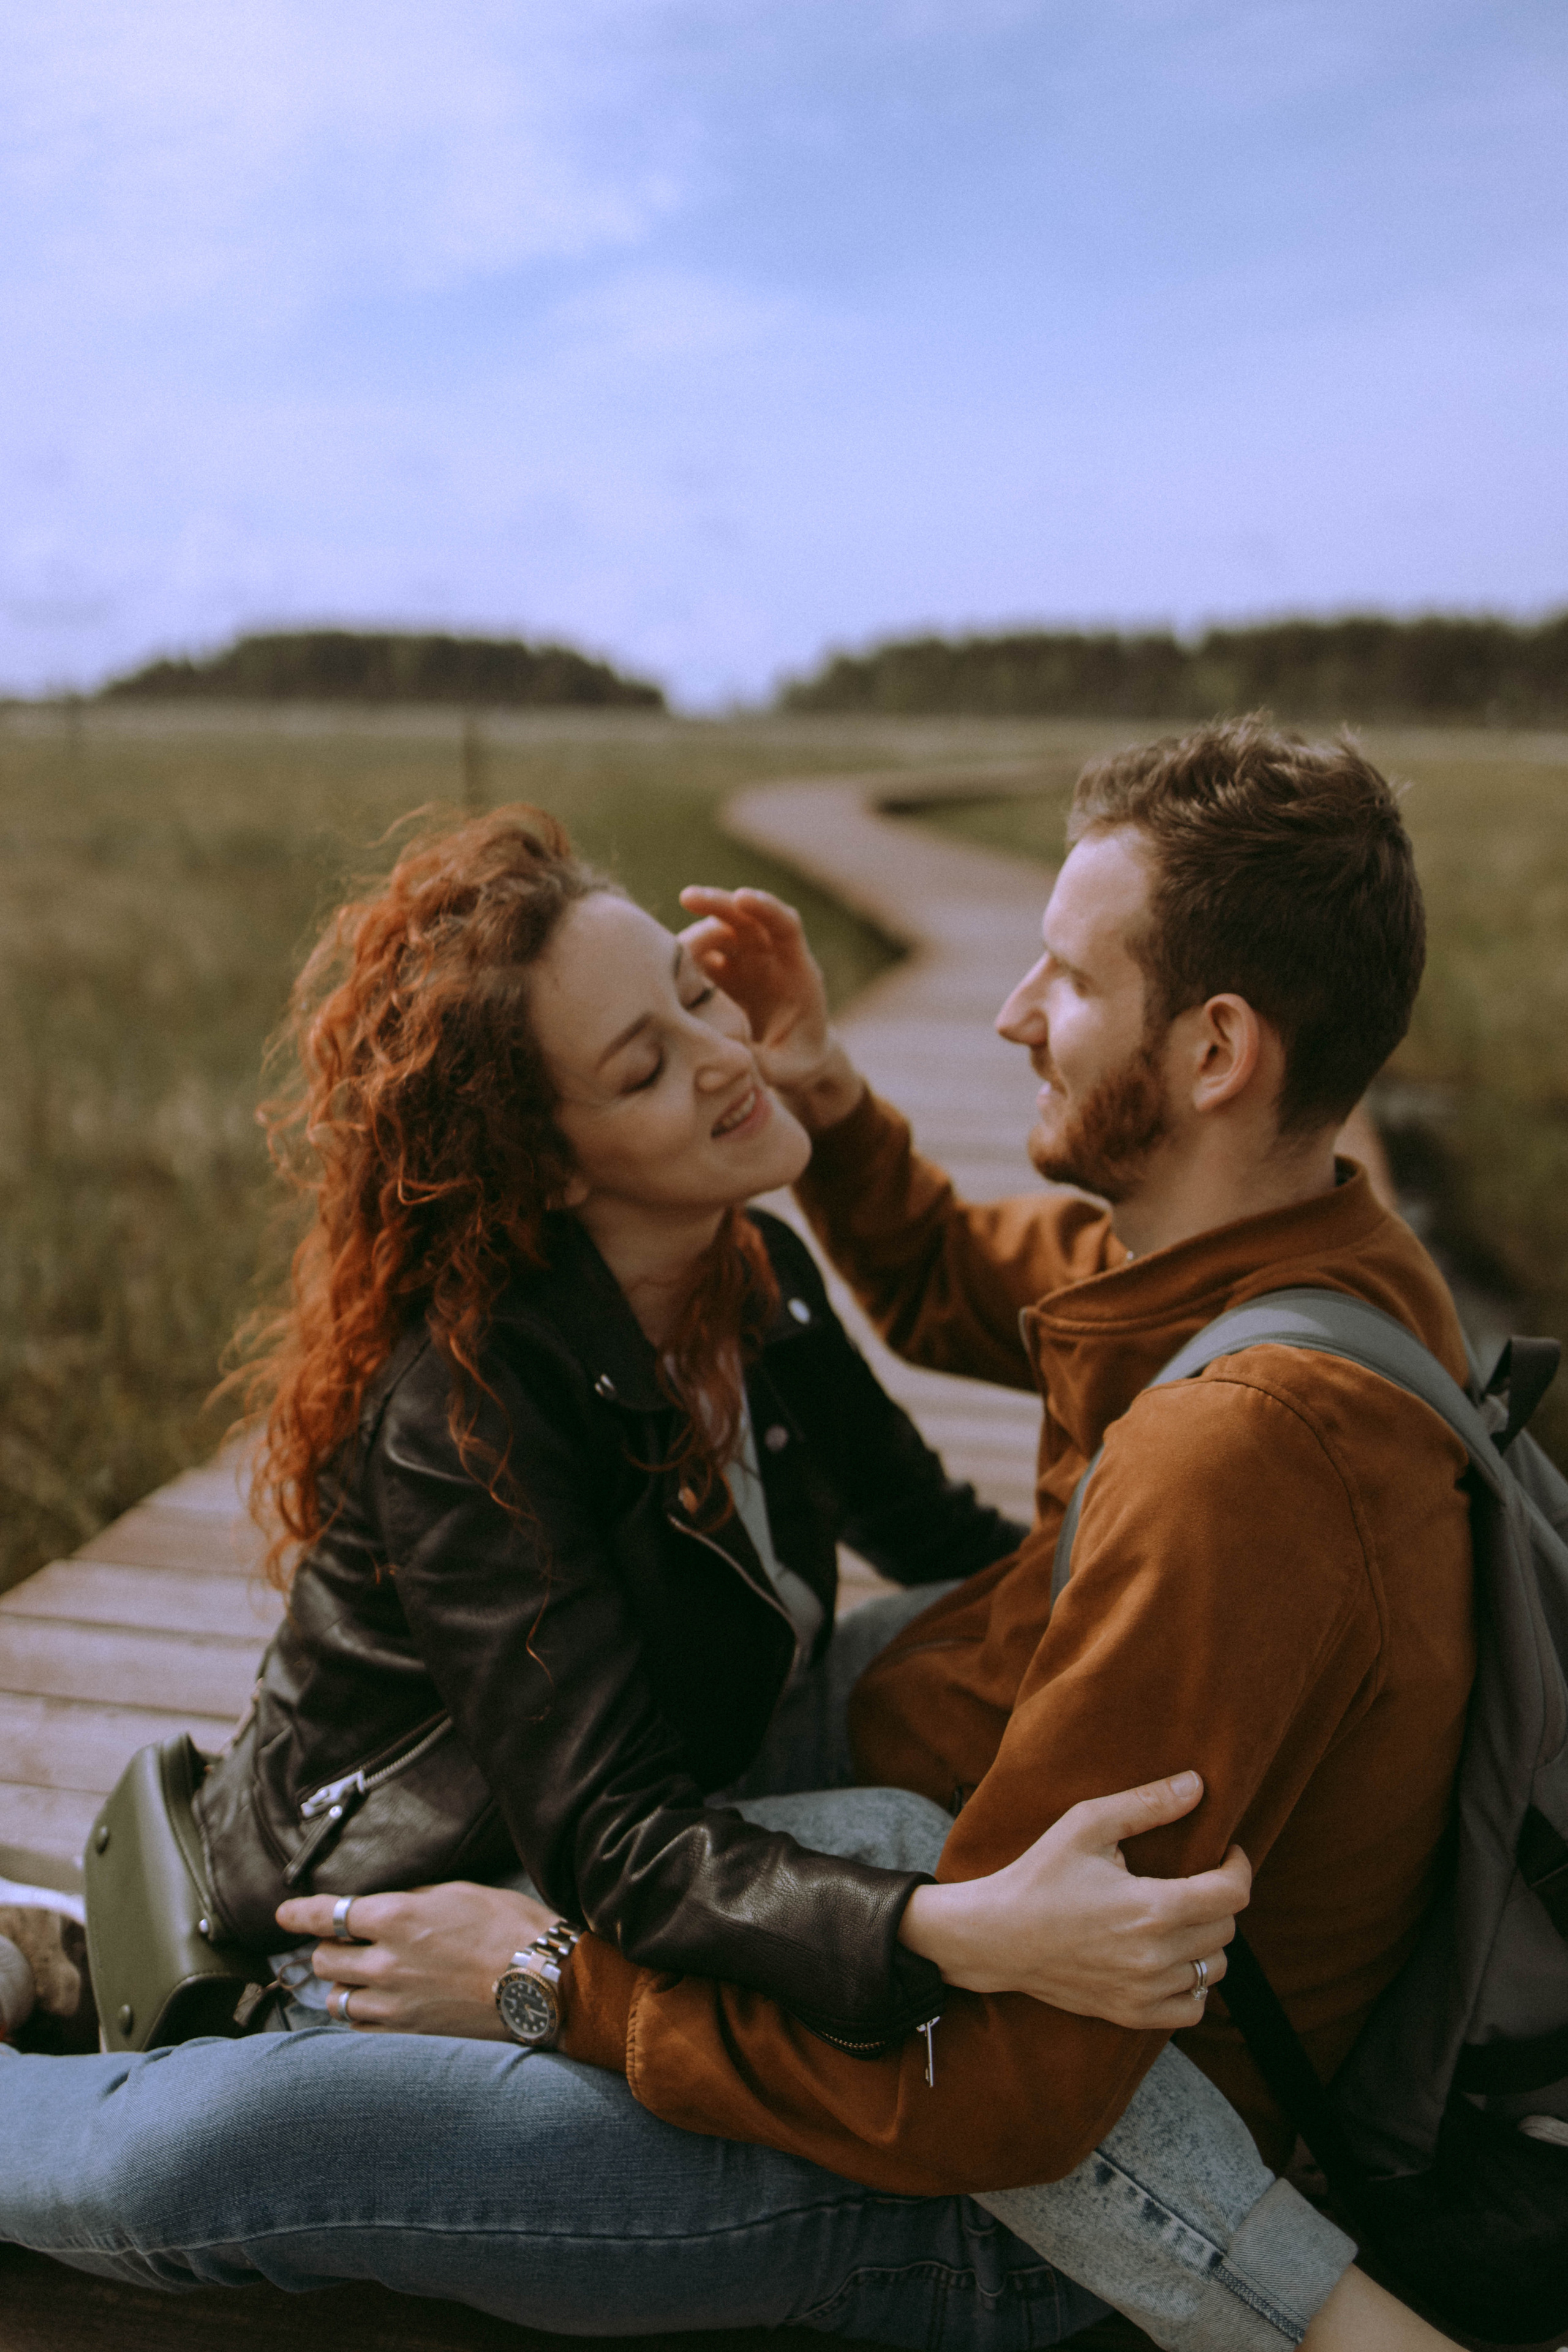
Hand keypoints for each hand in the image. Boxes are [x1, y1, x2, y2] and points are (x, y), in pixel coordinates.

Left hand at [275, 1882, 556, 2038]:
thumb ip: (413, 1901)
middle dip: (329, 1949)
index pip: (328, 1915)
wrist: (543, 1983)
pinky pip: (361, 2029)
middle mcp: (385, 1962)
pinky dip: (361, 2017)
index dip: (299, 1914)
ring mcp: (394, 2004)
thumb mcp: (459, 1893)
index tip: (284, 1913)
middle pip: (325, 1959)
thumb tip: (385, 1909)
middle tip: (343, 1945)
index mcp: (396, 1917)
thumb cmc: (509, 1928)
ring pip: (337, 1999)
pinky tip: (377, 2008)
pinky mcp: (408, 2035)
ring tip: (359, 1979)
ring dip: (342, 1986)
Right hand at [677, 886, 862, 1129]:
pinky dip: (681, 960)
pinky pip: (698, 957)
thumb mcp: (788, 1067)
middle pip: (744, 917)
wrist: (793, 1058)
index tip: (742, 898)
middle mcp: (768, 956)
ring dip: (693, 935)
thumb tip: (731, 1060)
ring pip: (715, 931)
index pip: (785, 926)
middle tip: (688, 897)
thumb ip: (764, 1062)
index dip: (765, 908)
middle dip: (718, 903)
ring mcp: (741, 960)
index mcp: (796, 969)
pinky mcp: (719, 972)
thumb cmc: (798, 1061)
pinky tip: (662, 974)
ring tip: (670, 956)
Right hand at [898, 1772, 1250, 2031]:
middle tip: (1194, 1878)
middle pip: (1226, 1929)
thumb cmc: (1040, 1875)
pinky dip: (1194, 1984)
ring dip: (1207, 1939)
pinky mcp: (1131, 2014)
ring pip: (1213, 1968)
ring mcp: (1145, 1991)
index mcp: (1151, 1908)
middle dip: (1219, 1897)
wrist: (996, 1936)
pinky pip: (1192, 2008)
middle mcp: (1155, 1957)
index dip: (1239, 1866)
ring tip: (1180, 1915)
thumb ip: (1145, 1804)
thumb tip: (1198, 1785)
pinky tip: (1171, 1958)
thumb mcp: (1086, 1824)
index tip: (1227, 1852)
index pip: (1232, 1894)